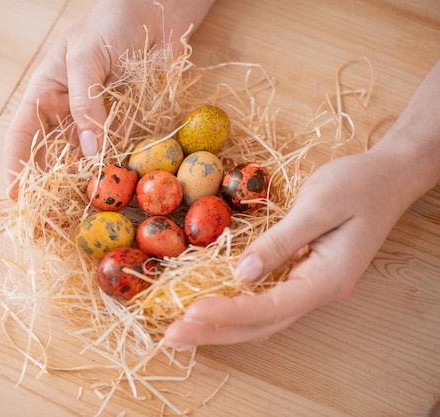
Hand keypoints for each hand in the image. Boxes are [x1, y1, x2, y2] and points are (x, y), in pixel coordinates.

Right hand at [4, 0, 214, 198]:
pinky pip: (121, 153)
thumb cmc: (111, 22)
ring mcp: (100, 122)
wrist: (158, 10)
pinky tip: (117, 192)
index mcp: (47, 93)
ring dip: (85, 186)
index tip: (15, 196)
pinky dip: (118, 172)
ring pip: (86, 161)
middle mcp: (70, 114)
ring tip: (83, 214)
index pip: (22, 135)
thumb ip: (85, 102)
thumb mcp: (86, 56)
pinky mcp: (129, 124)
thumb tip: (90, 149)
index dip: (15, 166)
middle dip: (49, 187)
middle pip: (52, 156)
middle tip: (48, 219)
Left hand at [163, 150, 418, 347]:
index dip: (229, 311)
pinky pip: (264, 300)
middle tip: (172, 335)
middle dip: (215, 331)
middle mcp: (317, 291)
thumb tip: (241, 274)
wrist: (387, 177)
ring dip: (220, 326)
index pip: (270, 307)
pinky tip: (209, 308)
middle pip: (261, 325)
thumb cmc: (357, 184)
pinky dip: (234, 307)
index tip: (191, 311)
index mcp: (326, 279)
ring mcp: (310, 286)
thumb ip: (281, 241)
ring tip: (181, 331)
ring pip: (261, 318)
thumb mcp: (318, 205)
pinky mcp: (301, 274)